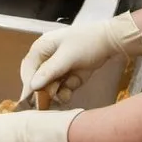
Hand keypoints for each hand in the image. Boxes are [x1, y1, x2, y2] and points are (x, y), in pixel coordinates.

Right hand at [19, 12, 141, 104]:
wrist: (112, 41)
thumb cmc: (87, 42)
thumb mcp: (67, 57)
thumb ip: (49, 71)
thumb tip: (32, 85)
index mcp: (41, 48)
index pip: (29, 69)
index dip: (28, 84)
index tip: (29, 100)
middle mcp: (47, 58)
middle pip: (39, 79)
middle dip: (45, 90)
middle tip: (48, 101)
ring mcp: (59, 67)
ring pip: (51, 86)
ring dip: (57, 92)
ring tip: (64, 95)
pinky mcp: (70, 75)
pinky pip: (63, 88)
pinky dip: (66, 92)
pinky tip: (70, 92)